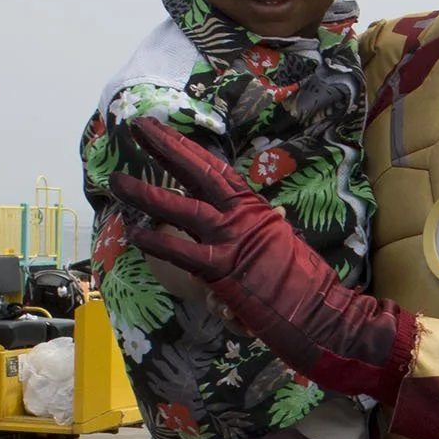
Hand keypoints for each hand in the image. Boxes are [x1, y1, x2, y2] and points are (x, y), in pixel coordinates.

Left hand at [110, 114, 414, 399]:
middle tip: (137, 127)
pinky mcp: (223, 269)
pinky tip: (135, 234)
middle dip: (166, 148)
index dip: (185, 148)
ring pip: (181, 208)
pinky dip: (158, 243)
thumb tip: (273, 217)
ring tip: (117, 180)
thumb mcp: (284, 244)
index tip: (161, 131)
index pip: (214, 169)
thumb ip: (268, 229)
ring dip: (146, 193)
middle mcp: (241, 215)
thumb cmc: (304, 283)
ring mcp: (231, 239)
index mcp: (253, 207)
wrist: (321, 311)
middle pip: (197, 173)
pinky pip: (182, 252)